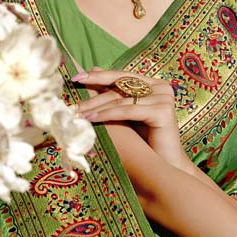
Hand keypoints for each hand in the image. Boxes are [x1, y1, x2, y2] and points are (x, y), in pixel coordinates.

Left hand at [73, 68, 188, 169]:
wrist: (164, 166)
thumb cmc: (143, 142)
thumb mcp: (125, 114)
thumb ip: (113, 93)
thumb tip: (93, 69)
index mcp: (154, 84)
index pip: (121, 76)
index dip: (98, 76)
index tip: (75, 79)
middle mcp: (161, 87)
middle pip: (120, 86)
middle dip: (93, 94)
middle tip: (72, 100)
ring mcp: (164, 97)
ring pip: (121, 99)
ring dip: (95, 106)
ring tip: (77, 113)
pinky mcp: (163, 111)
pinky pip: (128, 110)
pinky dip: (107, 114)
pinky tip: (91, 119)